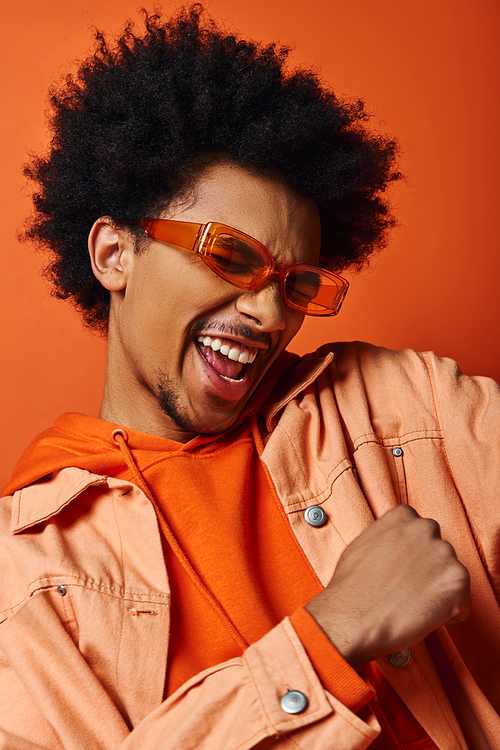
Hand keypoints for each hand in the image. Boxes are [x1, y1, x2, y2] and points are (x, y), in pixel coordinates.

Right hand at [305, 505, 469, 667]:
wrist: (351, 617)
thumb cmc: (352, 588)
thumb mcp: (364, 544)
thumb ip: (389, 537)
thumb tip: (399, 547)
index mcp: (404, 516)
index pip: (423, 534)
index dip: (415, 558)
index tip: (404, 572)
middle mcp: (426, 528)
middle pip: (440, 555)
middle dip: (429, 573)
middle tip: (407, 591)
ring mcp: (444, 553)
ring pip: (451, 579)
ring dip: (437, 593)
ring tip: (409, 604)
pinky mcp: (457, 581)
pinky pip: (462, 604)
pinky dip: (448, 615)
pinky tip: (421, 615)